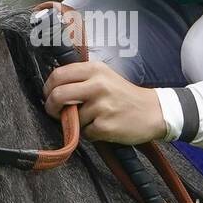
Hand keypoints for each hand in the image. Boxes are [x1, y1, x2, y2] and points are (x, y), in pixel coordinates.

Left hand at [42, 60, 166, 144]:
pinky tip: (103, 127)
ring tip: (94, 119)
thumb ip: (81, 79)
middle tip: (55, 113)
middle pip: (58, 95)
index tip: (49, 96)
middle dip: (51, 107)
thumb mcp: (105, 77)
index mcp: (95, 69)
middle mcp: (98, 85)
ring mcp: (102, 106)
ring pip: (72, 117)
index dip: (48, 88)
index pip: (58, 75)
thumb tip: (53, 89)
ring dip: (78, 123)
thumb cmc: (124, 96)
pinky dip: (90, 133)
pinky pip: (85, 133)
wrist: (153, 112)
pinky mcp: (105, 125)